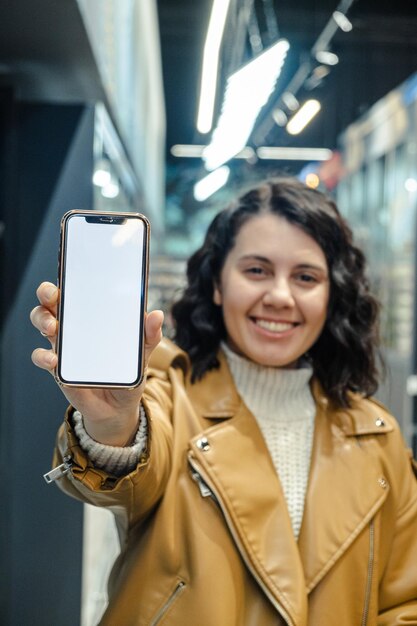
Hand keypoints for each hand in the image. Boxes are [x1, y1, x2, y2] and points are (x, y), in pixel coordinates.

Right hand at [30, 281, 163, 444]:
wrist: (119, 407)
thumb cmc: (128, 372)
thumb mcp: (143, 352)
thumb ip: (149, 334)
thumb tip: (157, 314)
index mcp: (94, 316)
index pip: (78, 291)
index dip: (68, 278)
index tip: (68, 272)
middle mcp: (74, 326)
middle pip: (52, 302)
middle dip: (47, 294)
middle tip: (52, 297)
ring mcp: (64, 346)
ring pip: (42, 322)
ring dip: (42, 320)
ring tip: (52, 328)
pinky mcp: (58, 368)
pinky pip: (42, 357)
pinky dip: (43, 356)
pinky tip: (54, 360)